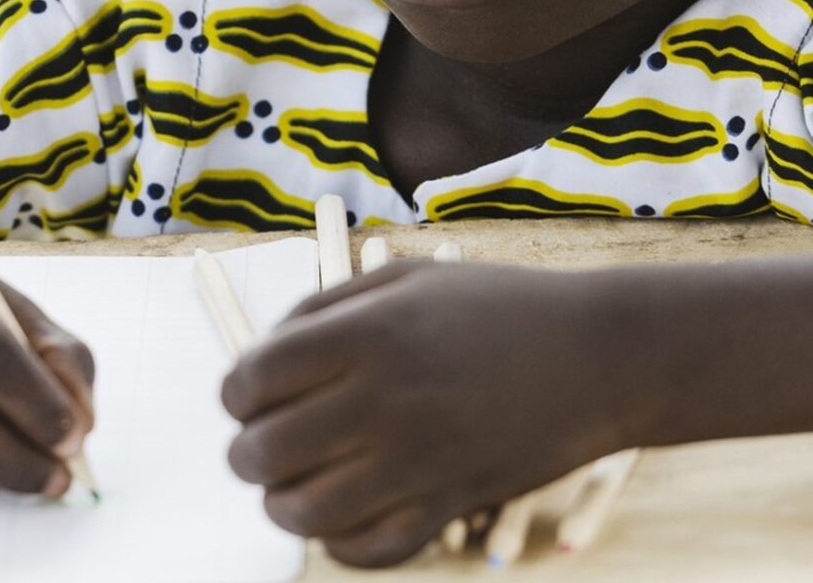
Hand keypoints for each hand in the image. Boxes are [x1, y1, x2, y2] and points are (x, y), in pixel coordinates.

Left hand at [222, 260, 626, 567]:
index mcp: (366, 333)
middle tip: (260, 437)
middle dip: (246, 448)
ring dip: (280, 500)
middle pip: (264, 450)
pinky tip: (338, 512)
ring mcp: (417, 461)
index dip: (234, 391)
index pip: (253, 379)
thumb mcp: (403, 277)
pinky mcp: (449, 505)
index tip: (245, 394)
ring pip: (303, 512)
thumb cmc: (493, 305)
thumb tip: (261, 357)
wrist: (594, 355)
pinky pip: (368, 550)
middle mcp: (383, 400)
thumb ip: (323, 309)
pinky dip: (337, 542)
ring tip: (291, 478)